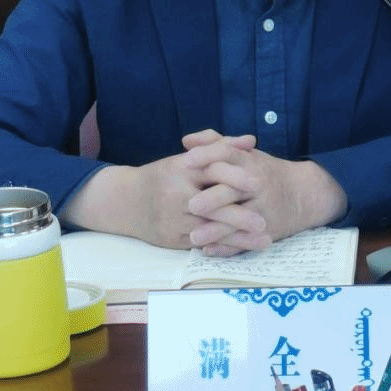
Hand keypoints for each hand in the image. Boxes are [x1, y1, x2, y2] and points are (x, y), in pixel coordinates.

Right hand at [61, 130, 265, 250]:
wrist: (126, 201)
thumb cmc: (164, 176)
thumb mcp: (188, 158)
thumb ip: (220, 148)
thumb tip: (251, 140)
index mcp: (181, 169)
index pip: (212, 170)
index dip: (236, 176)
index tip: (259, 182)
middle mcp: (177, 194)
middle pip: (212, 205)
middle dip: (239, 216)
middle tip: (264, 221)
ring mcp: (174, 219)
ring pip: (210, 230)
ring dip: (238, 238)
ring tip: (264, 240)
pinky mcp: (173, 239)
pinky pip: (202, 244)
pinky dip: (224, 247)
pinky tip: (243, 250)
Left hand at [182, 135, 346, 254]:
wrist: (303, 193)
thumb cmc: (265, 171)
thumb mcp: (245, 153)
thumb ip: (215, 144)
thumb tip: (186, 140)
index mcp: (249, 161)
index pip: (226, 154)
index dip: (206, 156)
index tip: (184, 163)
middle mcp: (257, 183)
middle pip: (232, 189)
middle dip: (212, 198)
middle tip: (190, 205)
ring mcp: (264, 208)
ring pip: (238, 220)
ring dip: (216, 230)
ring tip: (193, 237)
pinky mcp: (268, 230)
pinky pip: (245, 240)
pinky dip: (227, 247)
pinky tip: (208, 250)